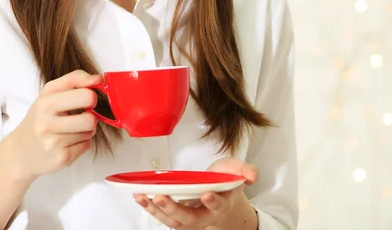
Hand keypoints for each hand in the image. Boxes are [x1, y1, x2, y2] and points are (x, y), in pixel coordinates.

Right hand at [4, 69, 100, 183]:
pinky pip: (87, 145)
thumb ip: (74, 79)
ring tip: (72, 130)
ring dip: (86, 130)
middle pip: (90, 118)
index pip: (85, 95)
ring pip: (90, 132)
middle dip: (91, 116)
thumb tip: (98, 79)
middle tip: (82, 115)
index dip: (92, 96)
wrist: (20, 151)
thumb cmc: (40, 118)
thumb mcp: (50, 93)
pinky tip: (69, 142)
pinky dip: (82, 143)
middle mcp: (46, 123)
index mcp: (45, 102)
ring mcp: (53, 143)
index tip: (87, 99)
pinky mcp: (61, 158)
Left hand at [134, 158, 258, 228]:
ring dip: (156, 210)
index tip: (206, 194)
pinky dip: (150, 208)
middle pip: (190, 219)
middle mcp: (205, 214)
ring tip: (141, 197)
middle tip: (160, 196)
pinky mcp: (177, 216)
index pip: (218, 205)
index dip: (213, 201)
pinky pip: (163, 216)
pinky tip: (139, 197)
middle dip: (174, 209)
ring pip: (174, 221)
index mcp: (222, 202)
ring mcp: (190, 218)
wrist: (220, 196)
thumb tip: (252, 174)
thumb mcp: (236, 170)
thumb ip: (244, 170)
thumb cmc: (225, 181)